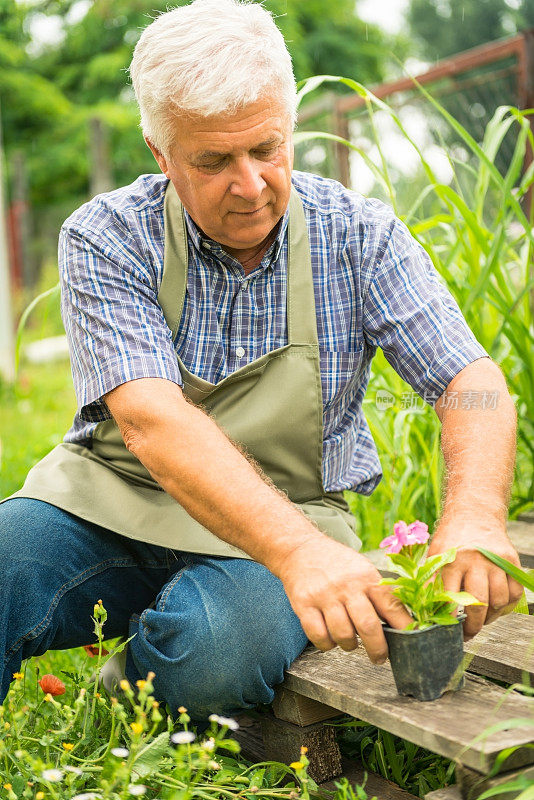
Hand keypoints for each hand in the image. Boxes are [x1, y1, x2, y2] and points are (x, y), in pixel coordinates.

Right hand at [276, 537, 411, 663]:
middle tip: (379, 657)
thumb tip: (401, 623)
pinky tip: (330, 638)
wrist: (301, 548)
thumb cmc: (337, 564)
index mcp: (366, 577)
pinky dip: (327, 644)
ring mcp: (324, 595)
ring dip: (350, 646)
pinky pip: (319, 636)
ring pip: (343, 635)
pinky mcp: (304, 604)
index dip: (404, 628)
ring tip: (350, 641)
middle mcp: (346, 586)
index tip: (410, 642)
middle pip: (368, 626)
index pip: (391, 606)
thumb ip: (379, 594)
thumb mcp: (362, 570)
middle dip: (377, 649)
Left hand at [427, 519, 522, 638]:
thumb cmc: (450, 539)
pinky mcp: (512, 561)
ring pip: (499, 600)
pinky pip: (515, 592)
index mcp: (452, 560)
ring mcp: (496, 561)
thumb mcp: (435, 555)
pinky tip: (496, 608)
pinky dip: (507, 606)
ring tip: (481, 620)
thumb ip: (431, 581)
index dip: (450, 619)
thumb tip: (423, 611)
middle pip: (479, 602)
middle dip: (473, 624)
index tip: (448, 631)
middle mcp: (475, 560)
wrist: (473, 514)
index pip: (451, 597)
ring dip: (491, 617)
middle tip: (468, 634)